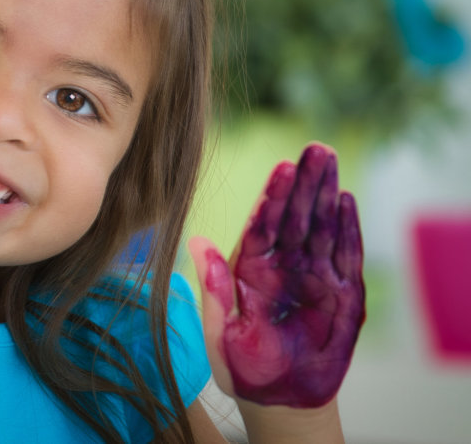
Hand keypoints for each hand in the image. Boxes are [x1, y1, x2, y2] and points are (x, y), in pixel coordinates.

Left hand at [189, 143, 364, 407]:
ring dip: (327, 194)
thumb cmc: (241, 367)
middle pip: (296, 217)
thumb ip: (213, 290)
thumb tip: (197, 242)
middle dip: (304, 183)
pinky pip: (345, 257)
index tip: (281, 167)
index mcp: (249, 269)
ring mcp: (313, 277)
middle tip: (315, 148)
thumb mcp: (220, 332)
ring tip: (330, 161)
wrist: (278, 399)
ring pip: (322, 228)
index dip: (272, 196)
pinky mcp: (342, 296)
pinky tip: (347, 201)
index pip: (263, 225)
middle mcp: (283, 266)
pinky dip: (349, 230)